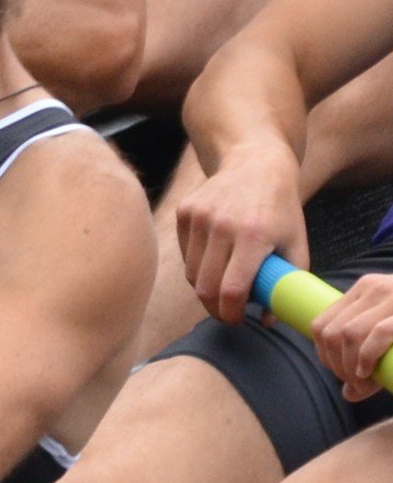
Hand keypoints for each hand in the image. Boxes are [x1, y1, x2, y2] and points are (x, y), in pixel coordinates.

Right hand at [173, 137, 308, 324]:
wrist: (256, 163)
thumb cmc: (281, 207)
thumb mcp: (297, 241)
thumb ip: (288, 281)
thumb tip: (269, 319)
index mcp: (254, 235)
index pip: (231, 289)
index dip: (231, 313)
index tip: (237, 319)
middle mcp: (222, 225)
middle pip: (206, 287)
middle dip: (215, 308)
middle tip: (228, 313)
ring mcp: (199, 217)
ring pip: (192, 274)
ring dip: (206, 287)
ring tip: (224, 285)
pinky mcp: (184, 212)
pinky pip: (185, 254)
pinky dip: (198, 265)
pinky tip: (215, 257)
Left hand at [316, 273, 392, 400]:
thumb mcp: (390, 332)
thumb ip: (367, 355)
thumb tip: (348, 393)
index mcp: (365, 289)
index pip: (321, 324)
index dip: (324, 355)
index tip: (342, 374)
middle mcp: (375, 288)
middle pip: (330, 332)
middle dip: (336, 365)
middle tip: (355, 384)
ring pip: (347, 334)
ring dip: (349, 366)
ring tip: (363, 383)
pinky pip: (377, 334)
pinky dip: (366, 358)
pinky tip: (368, 372)